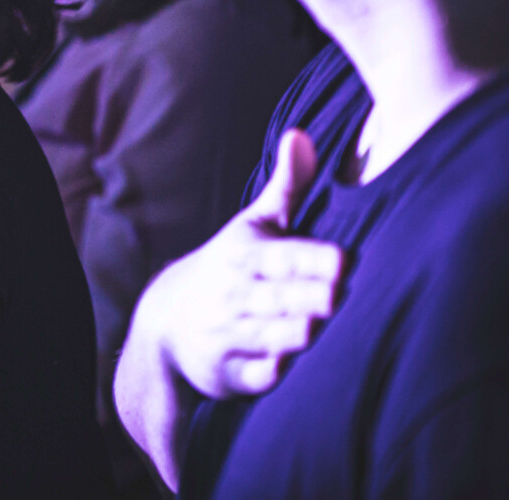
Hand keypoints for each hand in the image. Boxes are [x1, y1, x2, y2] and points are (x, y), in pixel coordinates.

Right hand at [142, 129, 343, 397]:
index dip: (311, 260)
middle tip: (337, 296)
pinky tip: (292, 364)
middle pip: (279, 297)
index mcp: (245, 255)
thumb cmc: (232, 266)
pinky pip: (256, 375)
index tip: (342, 261)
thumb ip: (288, 185)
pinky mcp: (229, 374)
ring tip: (320, 326)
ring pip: (269, 336)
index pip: (282, 256)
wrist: (166, 320)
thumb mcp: (253, 224)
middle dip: (307, 297)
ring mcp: (229, 335)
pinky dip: (270, 371)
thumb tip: (302, 133)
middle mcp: (235, 295)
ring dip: (295, 333)